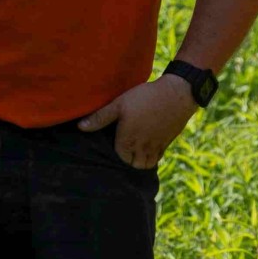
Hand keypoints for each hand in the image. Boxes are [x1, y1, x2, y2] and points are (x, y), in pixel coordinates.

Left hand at [78, 77, 196, 169]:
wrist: (177, 94)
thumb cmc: (145, 97)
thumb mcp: (119, 104)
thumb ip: (100, 117)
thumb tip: (80, 127)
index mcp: (128, 140)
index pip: (119, 157)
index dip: (116, 152)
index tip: (115, 144)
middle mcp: (142, 147)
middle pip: (133, 164)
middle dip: (128, 160)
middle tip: (124, 149)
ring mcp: (156, 146)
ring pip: (146, 164)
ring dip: (140, 161)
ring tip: (135, 151)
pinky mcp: (167, 142)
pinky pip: (158, 158)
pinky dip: (152, 157)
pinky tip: (148, 146)